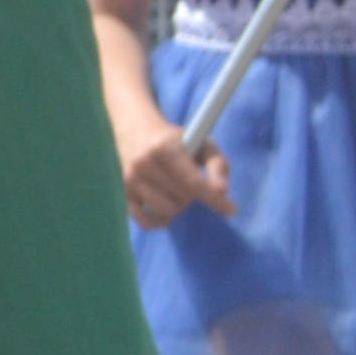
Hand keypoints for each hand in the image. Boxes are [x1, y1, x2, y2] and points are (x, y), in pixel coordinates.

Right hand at [117, 108, 232, 227]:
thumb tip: (222, 192)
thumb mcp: (202, 144)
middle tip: (190, 183)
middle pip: (183, 198)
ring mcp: (129, 180)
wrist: (136, 132)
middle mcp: (142, 164)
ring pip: (167, 211)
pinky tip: (166, 211)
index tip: (232, 210)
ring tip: (178, 194)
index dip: (214, 198)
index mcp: (163, 148)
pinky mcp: (123, 194)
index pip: (192, 181)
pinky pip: (146, 222)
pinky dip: (161, 222)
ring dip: (179, 207)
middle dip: (194, 196)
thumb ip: (218, 166)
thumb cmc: (177, 141)